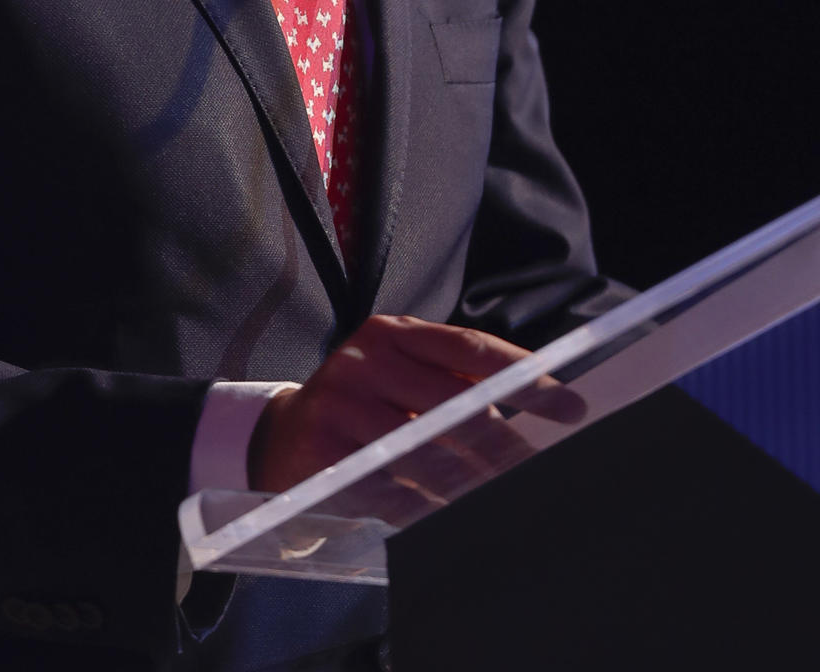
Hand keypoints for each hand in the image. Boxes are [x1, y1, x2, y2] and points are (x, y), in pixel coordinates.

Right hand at [247, 315, 583, 522]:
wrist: (282, 435)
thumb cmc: (361, 403)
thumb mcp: (401, 374)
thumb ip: (455, 382)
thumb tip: (534, 405)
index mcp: (394, 333)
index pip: (471, 349)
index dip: (525, 377)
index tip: (570, 405)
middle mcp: (367, 358)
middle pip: (453, 403)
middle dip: (506, 442)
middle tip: (540, 468)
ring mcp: (342, 402)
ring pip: (426, 449)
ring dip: (474, 481)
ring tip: (507, 496)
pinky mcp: (325, 448)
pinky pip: (390, 487)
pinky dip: (427, 508)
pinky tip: (454, 518)